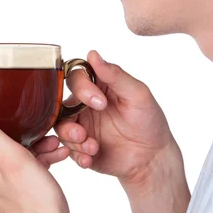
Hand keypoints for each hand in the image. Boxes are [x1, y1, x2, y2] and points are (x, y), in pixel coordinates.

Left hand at [0, 105, 77, 212]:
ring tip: (52, 144)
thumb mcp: (10, 157)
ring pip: (16, 161)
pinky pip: (31, 172)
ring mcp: (8, 191)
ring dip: (34, 148)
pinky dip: (43, 162)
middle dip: (16, 137)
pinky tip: (58, 157)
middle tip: (34, 132)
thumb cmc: (33, 200)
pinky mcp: (26, 196)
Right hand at [35, 50, 177, 184]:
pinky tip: (90, 158)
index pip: (75, 77)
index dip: (82, 89)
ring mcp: (80, 125)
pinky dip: (76, 155)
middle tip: (82, 133)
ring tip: (91, 147)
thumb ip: (115, 75)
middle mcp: (84, 104)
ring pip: (60, 127)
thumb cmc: (148, 121)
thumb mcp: (137, 94)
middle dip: (69, 120)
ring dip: (71, 138)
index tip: (100, 103)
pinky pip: (67, 149)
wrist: (152, 158)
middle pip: (59, 104)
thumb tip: (93, 53)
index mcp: (97, 86)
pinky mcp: (79, 147)